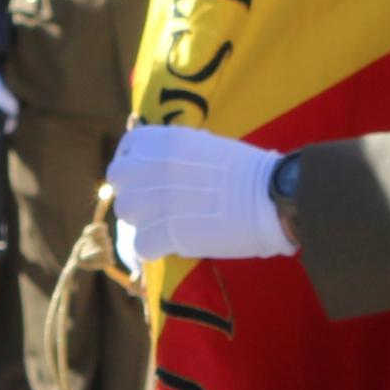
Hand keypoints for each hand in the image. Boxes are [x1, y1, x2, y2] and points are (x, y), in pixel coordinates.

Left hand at [108, 127, 292, 262]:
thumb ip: (175, 153)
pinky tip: (173, 245)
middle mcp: (152, 165)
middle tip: (157, 205)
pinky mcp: (163, 232)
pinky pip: (139, 245)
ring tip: (167, 225)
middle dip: (134, 192)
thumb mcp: (206, 146)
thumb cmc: (250, 172)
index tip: (147, 178)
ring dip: (142, 220)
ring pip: (125, 212)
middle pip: (118, 180)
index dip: (134, 167)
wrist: (272, 197)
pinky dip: (154, 249)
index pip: (126, 150)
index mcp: (164, 140)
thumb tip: (159, 163)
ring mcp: (154, 199)